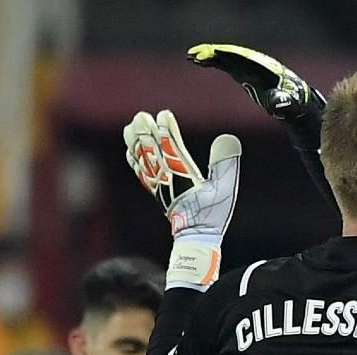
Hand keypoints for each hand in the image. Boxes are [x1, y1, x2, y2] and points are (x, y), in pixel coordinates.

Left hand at [122, 110, 241, 289]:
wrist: (196, 238)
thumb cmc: (211, 215)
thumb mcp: (225, 188)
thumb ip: (225, 163)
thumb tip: (227, 137)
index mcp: (182, 174)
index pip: (171, 146)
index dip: (166, 130)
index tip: (163, 114)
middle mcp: (167, 178)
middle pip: (152, 150)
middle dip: (145, 132)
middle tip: (140, 116)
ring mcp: (160, 186)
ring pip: (143, 160)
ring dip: (136, 143)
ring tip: (129, 128)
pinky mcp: (157, 193)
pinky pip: (142, 174)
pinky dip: (135, 161)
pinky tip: (130, 152)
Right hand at [187, 43, 324, 148]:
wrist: (296, 105)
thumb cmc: (293, 104)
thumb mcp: (289, 104)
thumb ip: (283, 102)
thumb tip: (276, 103)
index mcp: (264, 68)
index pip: (242, 57)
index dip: (227, 55)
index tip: (212, 53)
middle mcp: (256, 65)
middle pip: (232, 54)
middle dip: (214, 53)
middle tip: (195, 54)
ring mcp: (250, 69)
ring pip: (228, 59)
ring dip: (211, 56)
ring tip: (192, 57)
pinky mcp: (246, 75)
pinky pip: (227, 65)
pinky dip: (215, 63)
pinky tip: (202, 62)